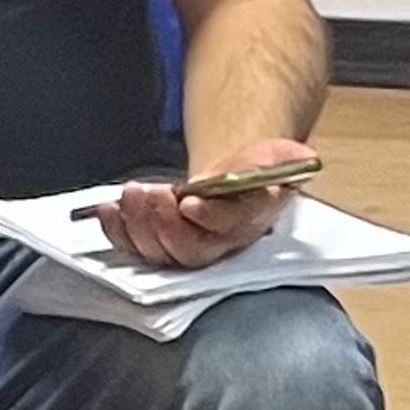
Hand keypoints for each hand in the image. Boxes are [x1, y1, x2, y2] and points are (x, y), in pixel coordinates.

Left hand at [91, 146, 318, 273]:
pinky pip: (138, 250)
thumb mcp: (282, 155)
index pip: (232, 226)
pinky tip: (110, 209)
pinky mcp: (163, 245)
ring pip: (162, 254)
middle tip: (152, 193)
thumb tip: (300, 159)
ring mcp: (190, 248)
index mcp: (252, 221)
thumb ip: (292, 158)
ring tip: (132, 194)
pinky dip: (119, 233)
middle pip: (191, 250)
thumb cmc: (257, 169)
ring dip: (140, 226)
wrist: (236, 177)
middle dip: (165, 223)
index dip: (210, 217)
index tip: (190, 201)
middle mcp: (221, 244)